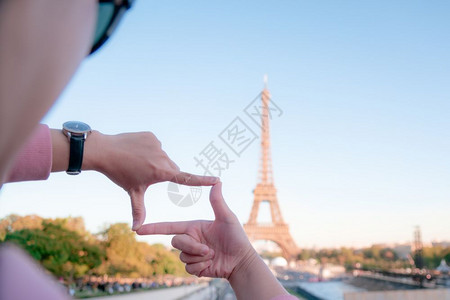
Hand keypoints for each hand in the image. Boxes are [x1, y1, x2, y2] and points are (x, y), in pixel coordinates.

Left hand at [83, 131, 217, 229]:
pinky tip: (137, 151)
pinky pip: (156, 146)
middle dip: (166, 173)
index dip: (202, 180)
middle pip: (172, 168)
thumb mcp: (132, 192)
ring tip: (138, 162)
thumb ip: (138, 210)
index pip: (186, 178)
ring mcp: (157, 145)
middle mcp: (162, 158)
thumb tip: (136, 230)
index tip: (216, 180)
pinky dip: (150, 150)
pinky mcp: (152, 136)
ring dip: (157, 161)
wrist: (105, 151)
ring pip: (164, 157)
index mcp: (161, 172)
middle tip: (147, 175)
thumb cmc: (120, 174)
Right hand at [136, 182, 254, 278]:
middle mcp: (191, 240)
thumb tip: (217, 181)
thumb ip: (217, 202)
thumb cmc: (236, 237)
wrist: (241, 261)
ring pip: (182, 256)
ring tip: (213, 255)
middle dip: (192, 247)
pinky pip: (188, 268)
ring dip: (199, 257)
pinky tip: (211, 264)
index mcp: (194, 227)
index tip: (138, 229)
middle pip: (176, 242)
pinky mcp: (195, 268)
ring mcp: (192, 254)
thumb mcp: (227, 218)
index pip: (170, 226)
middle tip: (209, 250)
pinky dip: (200, 267)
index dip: (154, 228)